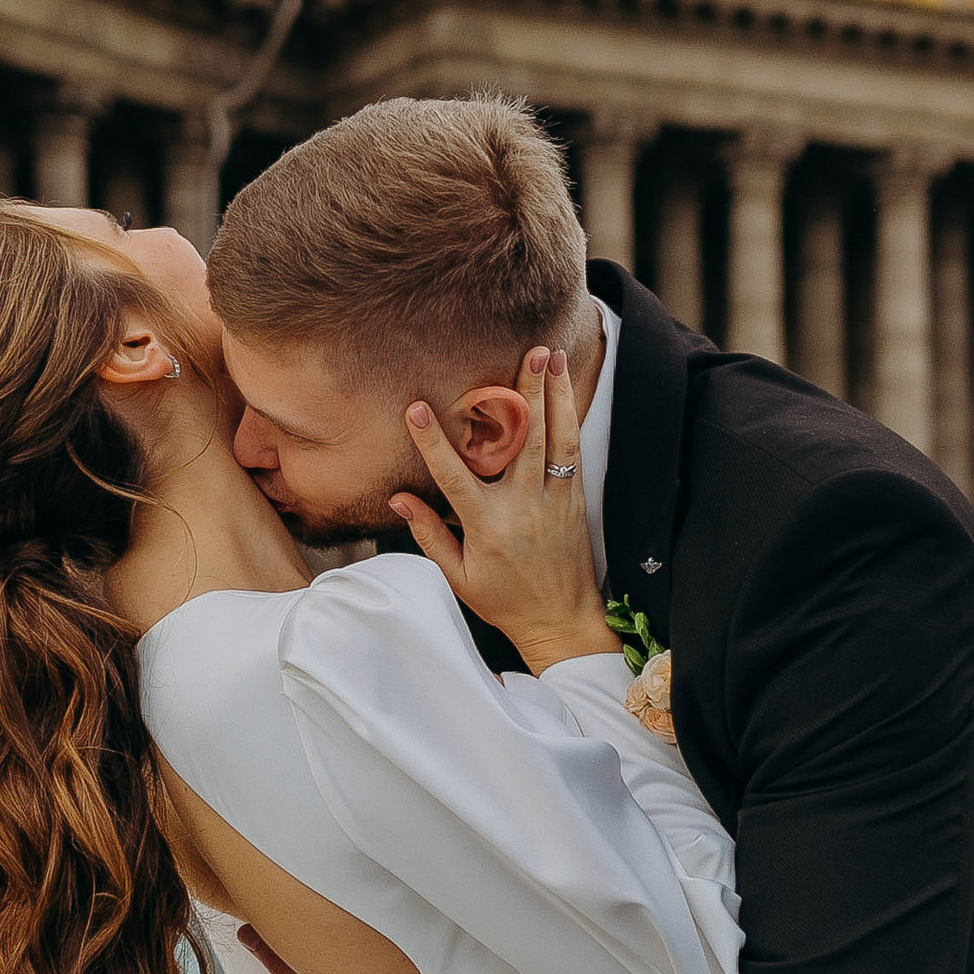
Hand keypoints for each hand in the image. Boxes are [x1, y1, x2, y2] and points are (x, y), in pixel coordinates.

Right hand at [391, 346, 612, 670]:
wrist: (561, 622)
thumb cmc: (504, 601)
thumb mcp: (458, 577)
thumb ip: (429, 534)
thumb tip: (399, 498)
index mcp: (489, 528)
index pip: (455, 477)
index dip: (433, 443)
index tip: (416, 408)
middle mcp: (524, 508)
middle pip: (527, 440)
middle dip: (528, 392)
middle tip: (531, 351)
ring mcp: (554, 502)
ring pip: (558, 439)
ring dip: (558, 395)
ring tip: (554, 357)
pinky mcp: (573, 501)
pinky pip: (572, 453)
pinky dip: (570, 419)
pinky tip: (566, 392)